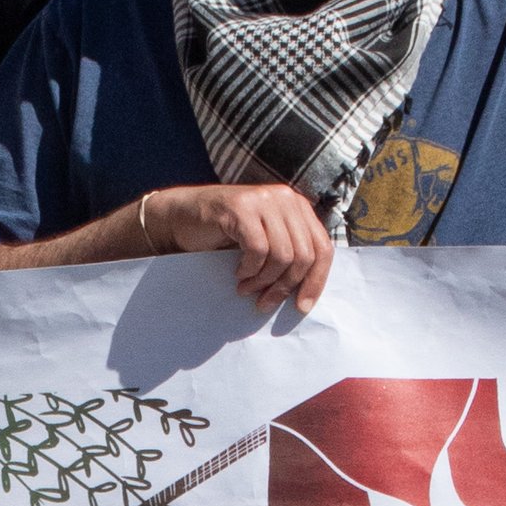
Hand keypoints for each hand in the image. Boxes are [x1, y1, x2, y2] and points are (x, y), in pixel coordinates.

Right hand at [143, 182, 333, 313]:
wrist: (182, 216)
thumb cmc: (225, 235)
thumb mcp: (266, 242)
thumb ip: (289, 254)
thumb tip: (308, 293)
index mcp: (298, 207)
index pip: (323, 248)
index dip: (316, 281)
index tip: (301, 307)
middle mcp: (286, 198)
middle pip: (304, 254)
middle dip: (285, 286)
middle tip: (265, 303)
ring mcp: (264, 200)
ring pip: (283, 255)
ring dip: (265, 281)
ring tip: (247, 289)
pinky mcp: (241, 207)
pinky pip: (258, 249)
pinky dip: (250, 269)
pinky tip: (238, 274)